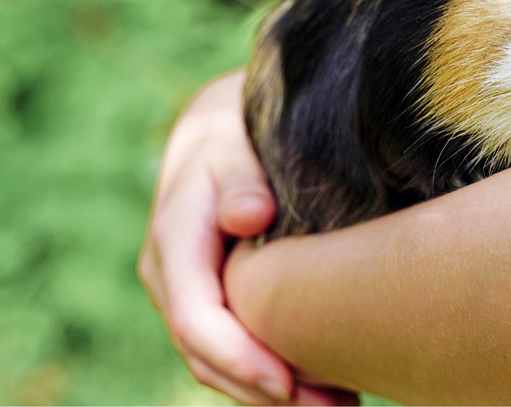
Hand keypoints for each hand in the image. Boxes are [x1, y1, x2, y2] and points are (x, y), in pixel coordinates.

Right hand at [139, 70, 355, 405]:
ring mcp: (187, 293)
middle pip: (208, 355)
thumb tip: (248, 217)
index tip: (289, 385)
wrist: (217, 132)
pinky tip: (325, 386)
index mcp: (173, 240)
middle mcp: (170, 277)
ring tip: (340, 406)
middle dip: (264, 391)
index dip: (240, 357)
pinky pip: (231, 349)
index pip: (196, 318)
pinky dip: (271, 374)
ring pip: (218, 362)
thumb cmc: (234, 134)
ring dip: (271, 395)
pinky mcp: (209, 300)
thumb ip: (242, 179)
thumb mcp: (235, 145)